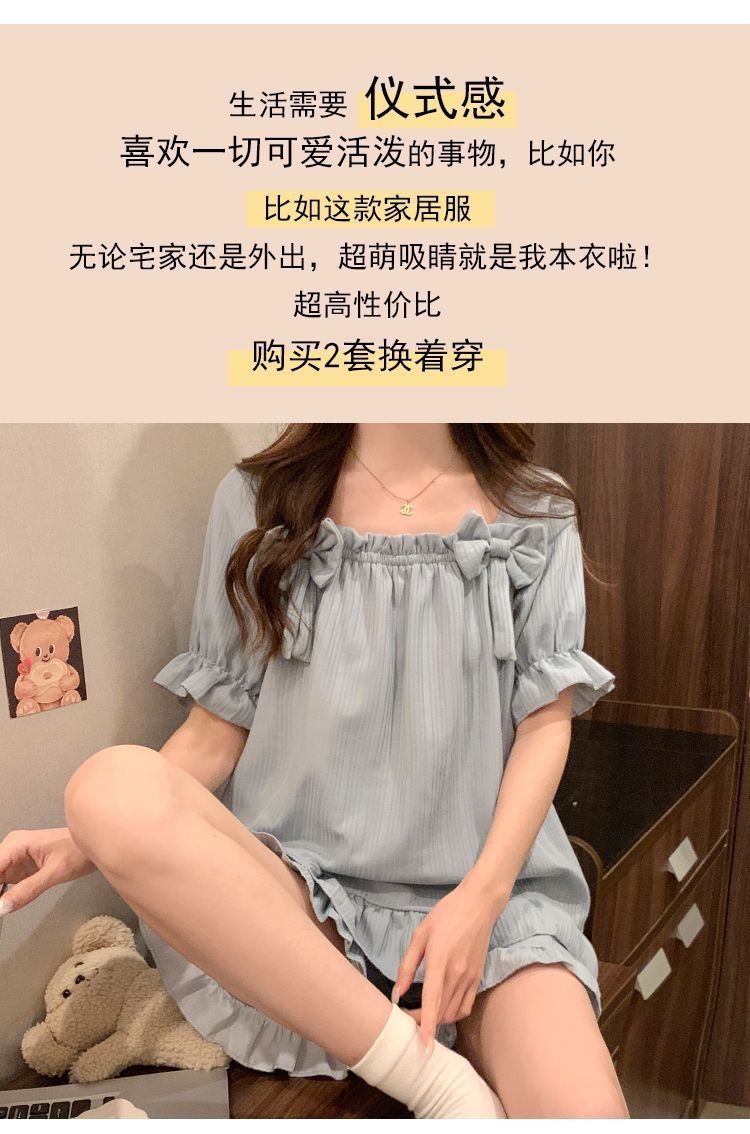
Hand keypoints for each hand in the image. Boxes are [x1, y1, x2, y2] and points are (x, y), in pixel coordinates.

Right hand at [0, 827, 95, 913]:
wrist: (98, 844)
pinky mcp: (20, 869)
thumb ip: (28, 890)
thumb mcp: (55, 872)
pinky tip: (3, 904)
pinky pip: (2, 883)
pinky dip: (0, 895)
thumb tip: (1, 907)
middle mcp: (11, 849)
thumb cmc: (80, 851)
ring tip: (1, 908)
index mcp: (16, 844)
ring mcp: (15, 859)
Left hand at [393, 880, 504, 1051]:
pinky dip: (453, 1014)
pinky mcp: (478, 978)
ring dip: (438, 1020)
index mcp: (440, 961)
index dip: (427, 1024)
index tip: (423, 1045)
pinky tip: (442, 1008)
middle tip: (407, 1016)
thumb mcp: (421, 934)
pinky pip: (466, 1006)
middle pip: (441, 1012)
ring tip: (423, 1014)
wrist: (479, 905)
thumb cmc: (446, 915)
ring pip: (453, 1012)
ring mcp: (470, 978)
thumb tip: (399, 991)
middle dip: (424, 1022)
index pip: (433, 1000)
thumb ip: (408, 964)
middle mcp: (458, 974)